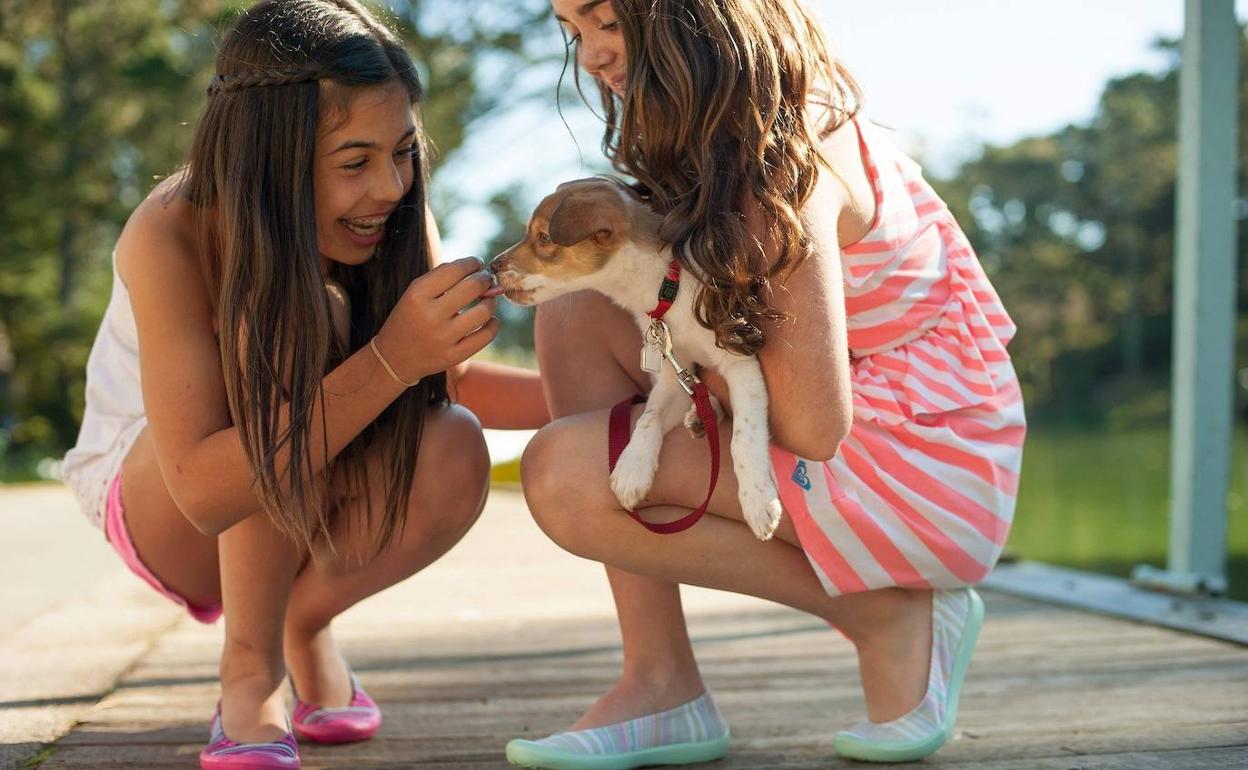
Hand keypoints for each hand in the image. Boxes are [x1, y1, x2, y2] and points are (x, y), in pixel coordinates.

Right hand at [374, 256, 499, 382]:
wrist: (395, 357)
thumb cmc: (411, 317)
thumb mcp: (415, 293)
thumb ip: (443, 277)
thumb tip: (478, 267)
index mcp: (417, 294)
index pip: (454, 270)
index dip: (472, 263)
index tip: (477, 263)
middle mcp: (430, 315)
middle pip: (473, 287)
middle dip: (485, 279)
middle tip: (486, 279)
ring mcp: (443, 338)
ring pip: (484, 312)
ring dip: (491, 301)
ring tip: (487, 299)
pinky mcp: (453, 356)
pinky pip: (486, 336)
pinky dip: (493, 324)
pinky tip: (489, 319)